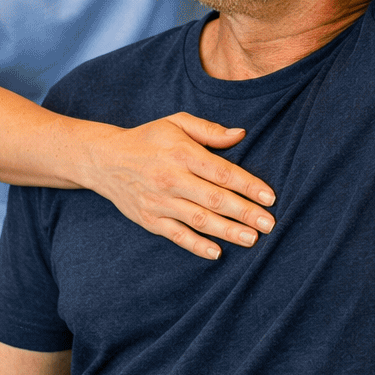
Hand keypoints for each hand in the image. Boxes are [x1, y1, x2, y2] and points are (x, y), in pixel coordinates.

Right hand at [82, 114, 273, 258]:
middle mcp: (171, 179)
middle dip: (245, 213)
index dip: (248, 185)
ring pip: (199, 220)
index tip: (269, 197)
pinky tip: (217, 252)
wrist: (104, 159)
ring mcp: (159, 202)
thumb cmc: (147, 138)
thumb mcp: (176, 123)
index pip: (222, 172)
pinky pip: (177, 236)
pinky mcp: (150, 220)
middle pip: (214, 199)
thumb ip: (209, 130)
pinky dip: (197, 246)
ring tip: (252, 239)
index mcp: (182, 153)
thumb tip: (241, 134)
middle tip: (270, 224)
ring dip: (228, 231)